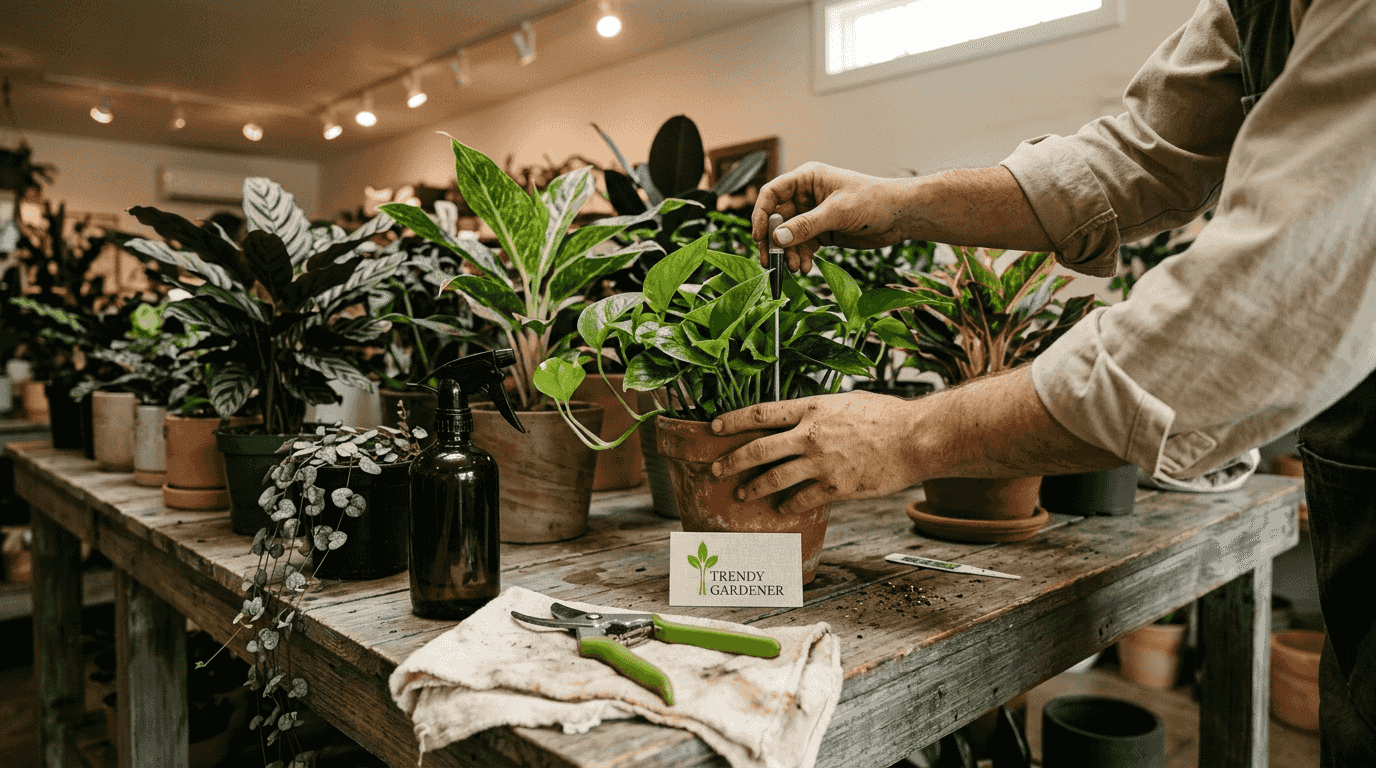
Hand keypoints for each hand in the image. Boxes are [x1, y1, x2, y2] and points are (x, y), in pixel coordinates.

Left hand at [709, 392, 922, 514]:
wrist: (916, 438)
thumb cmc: (886, 415)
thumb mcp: (846, 401)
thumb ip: (819, 411)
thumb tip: (800, 418)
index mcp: (812, 409)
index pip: (761, 413)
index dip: (733, 420)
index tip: (714, 427)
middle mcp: (810, 435)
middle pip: (758, 449)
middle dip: (731, 461)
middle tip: (714, 470)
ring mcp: (822, 463)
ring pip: (774, 478)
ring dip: (754, 487)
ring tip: (742, 493)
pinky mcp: (836, 487)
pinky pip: (802, 499)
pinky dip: (788, 505)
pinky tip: (782, 509)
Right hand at [751, 162, 907, 272]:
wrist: (900, 215)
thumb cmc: (873, 201)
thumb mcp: (837, 212)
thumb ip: (806, 225)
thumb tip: (776, 238)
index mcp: (807, 179)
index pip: (772, 193)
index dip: (761, 214)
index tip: (758, 236)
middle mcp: (806, 195)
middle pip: (777, 218)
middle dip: (774, 241)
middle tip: (770, 261)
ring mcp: (813, 214)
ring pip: (788, 235)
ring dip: (788, 253)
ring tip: (795, 267)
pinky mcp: (822, 232)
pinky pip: (803, 245)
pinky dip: (801, 257)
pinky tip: (805, 267)